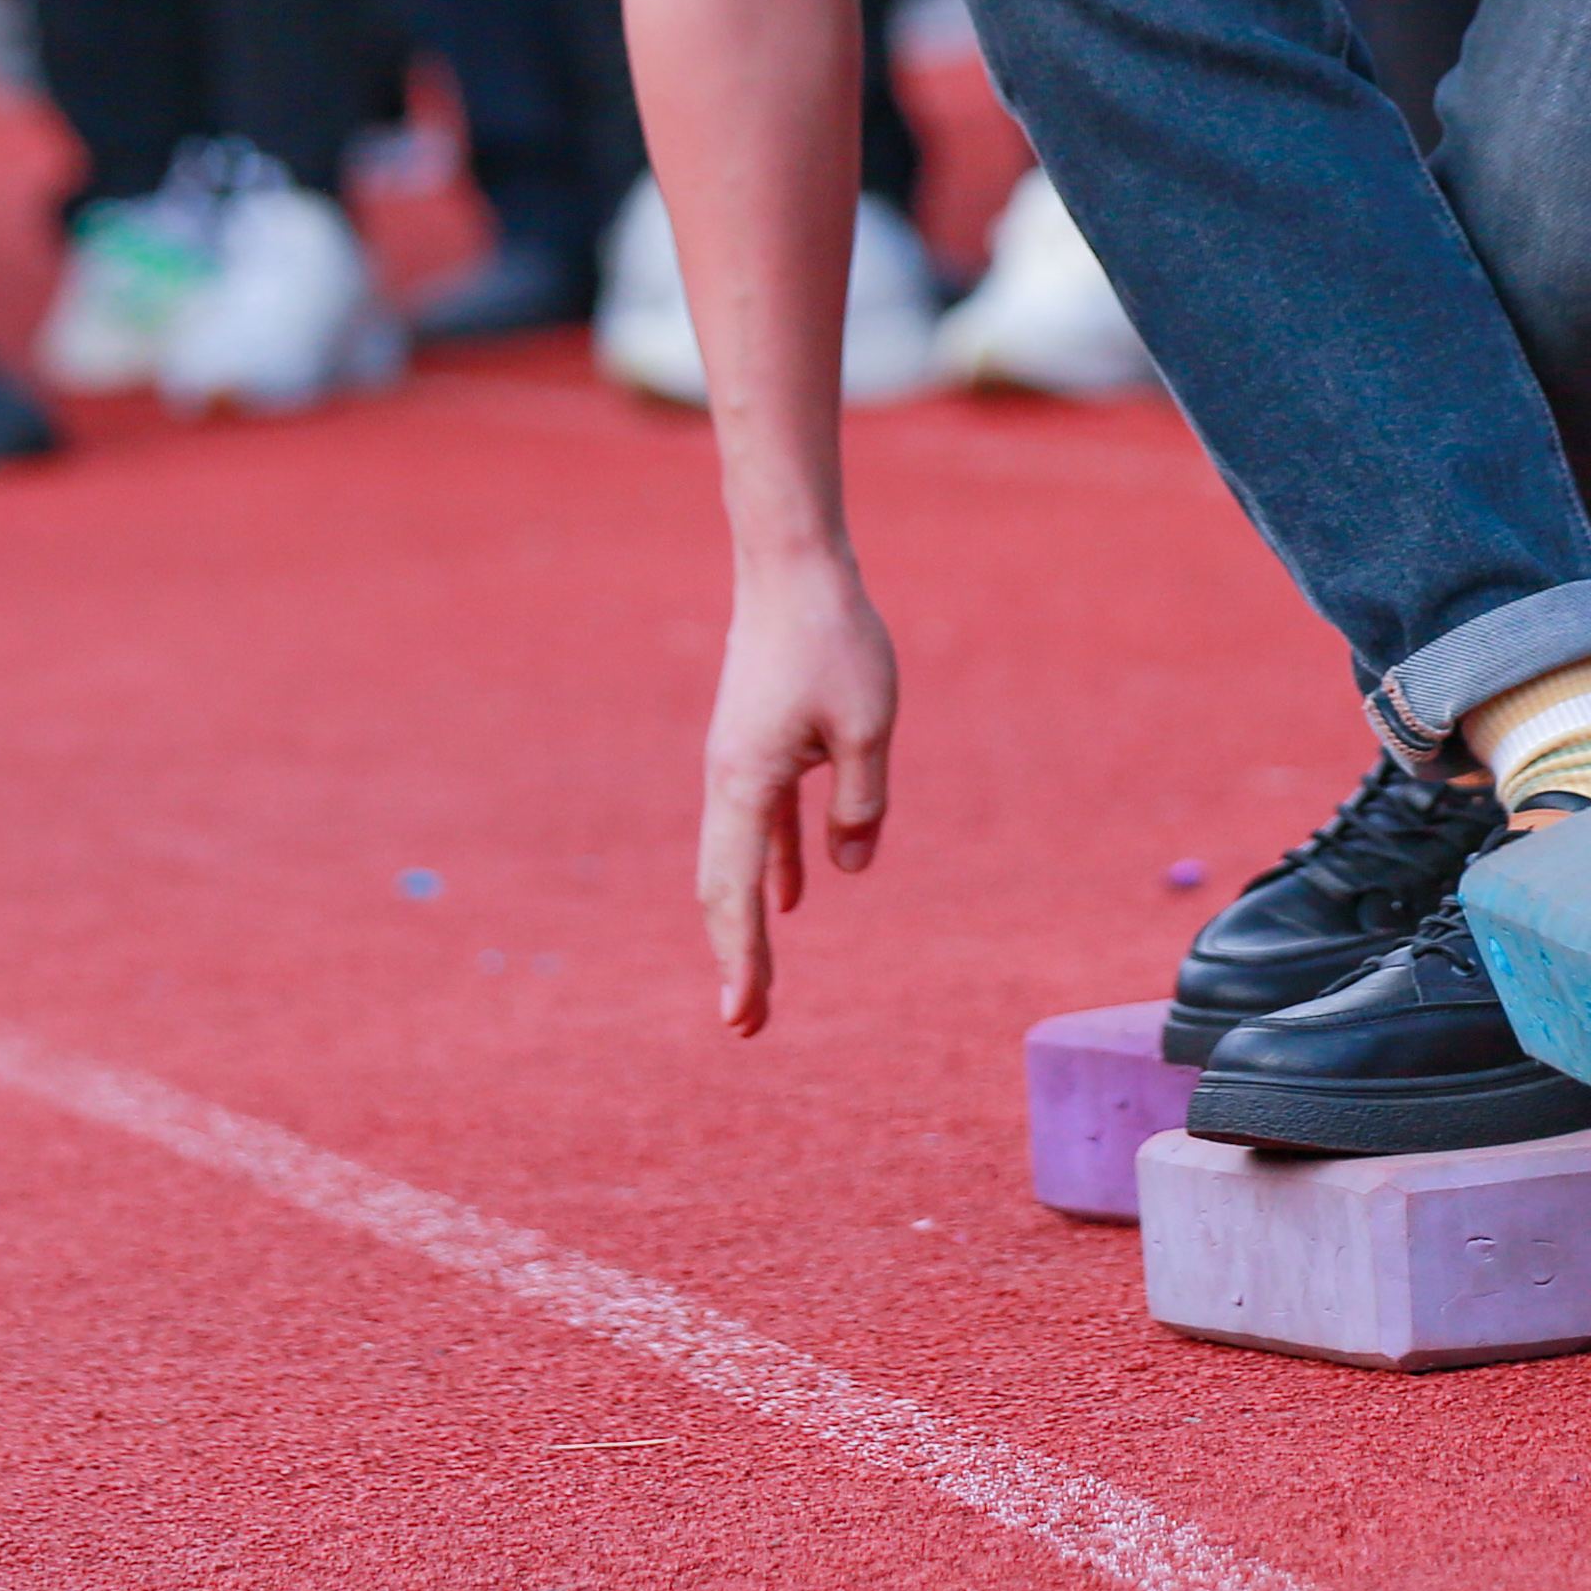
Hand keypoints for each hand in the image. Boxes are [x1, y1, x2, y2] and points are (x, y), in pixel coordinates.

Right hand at [695, 554, 898, 1034]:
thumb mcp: (867, 727)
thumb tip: (849, 869)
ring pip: (736, 861)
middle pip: (722, 890)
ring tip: (758, 981)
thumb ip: (859, 803)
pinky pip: (761, 824)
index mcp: (745, 784)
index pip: (733, 894)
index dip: (740, 960)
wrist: (793, 566)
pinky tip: (794, 898)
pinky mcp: (757, 747)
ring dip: (748, 922)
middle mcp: (728, 782)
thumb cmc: (834, 639)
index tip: (741, 1018)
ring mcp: (738, 765)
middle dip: (734, 959)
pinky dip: (774, 863)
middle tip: (746, 1025)